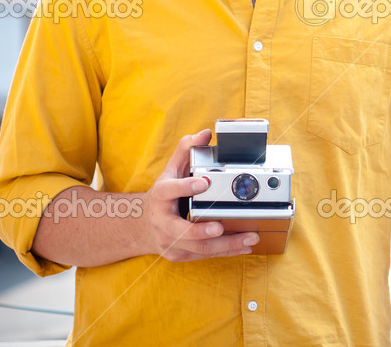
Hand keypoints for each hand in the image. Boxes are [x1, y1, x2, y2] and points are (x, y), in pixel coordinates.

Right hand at [141, 129, 259, 261]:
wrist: (141, 226)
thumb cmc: (163, 196)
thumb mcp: (170, 170)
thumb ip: (186, 150)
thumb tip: (205, 133)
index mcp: (161, 196)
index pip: (170, 190)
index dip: (185, 186)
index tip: (204, 182)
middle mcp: (163, 222)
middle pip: (182, 231)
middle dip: (202, 231)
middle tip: (220, 226)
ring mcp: (170, 241)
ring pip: (198, 248)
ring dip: (226, 244)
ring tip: (249, 238)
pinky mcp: (180, 255)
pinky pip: (205, 255)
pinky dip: (226, 252)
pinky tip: (244, 247)